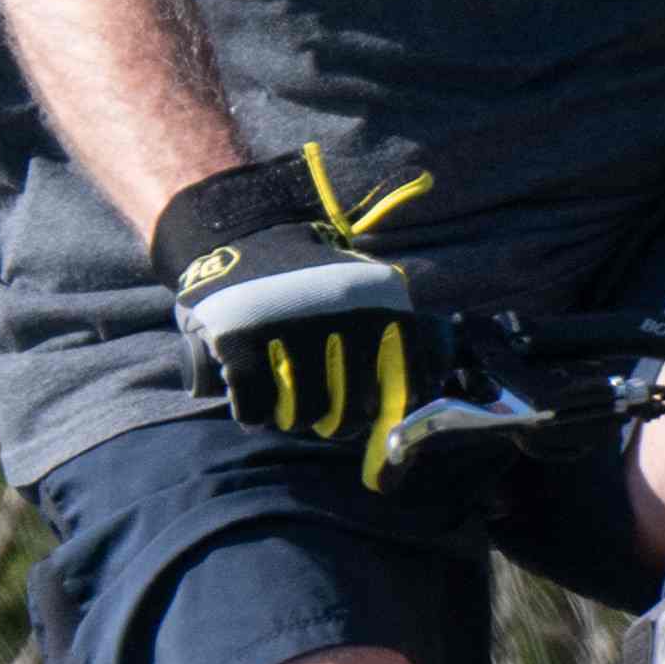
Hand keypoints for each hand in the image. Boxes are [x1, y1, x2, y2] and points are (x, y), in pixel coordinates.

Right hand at [156, 148, 448, 481]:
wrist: (248, 236)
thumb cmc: (319, 285)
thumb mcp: (377, 298)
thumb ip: (413, 346)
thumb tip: (423, 411)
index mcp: (386, 310)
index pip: (403, 395)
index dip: (386, 422)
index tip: (371, 427)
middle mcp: (344, 318)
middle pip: (349, 418)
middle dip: (334, 421)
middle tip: (320, 402)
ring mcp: (291, 329)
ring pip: (301, 418)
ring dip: (292, 416)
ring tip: (286, 390)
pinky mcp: (241, 342)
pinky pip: (255, 412)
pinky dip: (253, 412)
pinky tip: (254, 391)